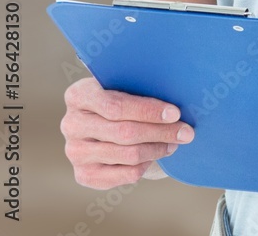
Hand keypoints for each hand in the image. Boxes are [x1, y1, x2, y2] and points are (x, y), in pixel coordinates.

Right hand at [61, 76, 194, 188]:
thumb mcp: (121, 83)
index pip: (117, 106)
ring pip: (128, 155)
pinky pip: (124, 174)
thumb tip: (176, 99)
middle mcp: (71, 124)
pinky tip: (155, 154)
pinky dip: (145, 165)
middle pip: (125, 132)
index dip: (148, 111)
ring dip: (157, 149)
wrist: (98, 119)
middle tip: (186, 132)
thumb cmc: (117, 94)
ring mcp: (75, 152)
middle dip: (161, 132)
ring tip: (175, 142)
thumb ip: (138, 86)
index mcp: (78, 95)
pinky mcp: (84, 174)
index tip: (175, 113)